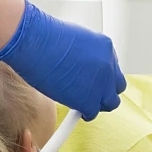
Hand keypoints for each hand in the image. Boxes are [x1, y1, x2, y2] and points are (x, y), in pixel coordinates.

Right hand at [0, 0, 123, 120]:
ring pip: (109, 103)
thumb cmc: (45, 38)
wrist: (35, 43)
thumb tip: (82, 68)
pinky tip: (73, 109)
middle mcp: (108, 65)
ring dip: (96, 103)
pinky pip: (92, 113)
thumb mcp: (76, 40)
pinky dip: (83, 113)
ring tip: (81, 102)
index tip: (93, 81)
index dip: (102, 77)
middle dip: (104, 91)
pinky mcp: (90, 100)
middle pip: (116, 87)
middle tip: (90, 93)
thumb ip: (86, 55)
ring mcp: (101, 84)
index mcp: (105, 47)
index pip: (112, 69)